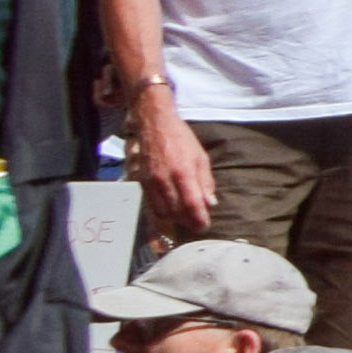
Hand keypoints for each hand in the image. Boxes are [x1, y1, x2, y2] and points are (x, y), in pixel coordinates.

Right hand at [133, 102, 211, 224]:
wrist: (155, 126)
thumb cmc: (182, 140)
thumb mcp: (201, 157)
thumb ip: (206, 182)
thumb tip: (210, 203)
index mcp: (183, 172)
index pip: (191, 204)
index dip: (198, 219)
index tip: (204, 226)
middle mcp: (165, 180)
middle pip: (176, 211)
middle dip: (187, 222)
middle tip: (197, 225)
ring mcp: (151, 182)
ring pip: (162, 211)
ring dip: (175, 219)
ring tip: (185, 219)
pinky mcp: (141, 182)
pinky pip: (151, 204)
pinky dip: (161, 212)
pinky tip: (171, 212)